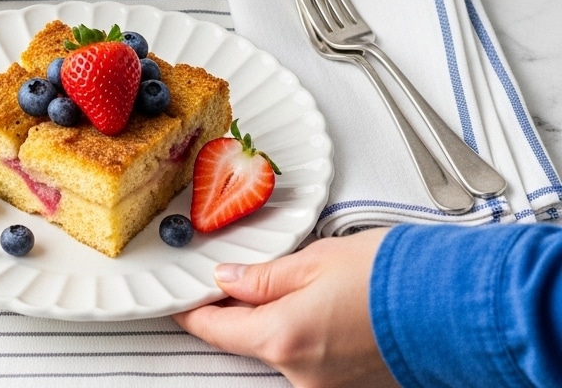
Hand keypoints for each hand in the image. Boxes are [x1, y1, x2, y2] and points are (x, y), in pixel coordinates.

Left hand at [173, 228, 397, 387]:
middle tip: (240, 271)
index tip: (179, 297)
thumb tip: (227, 279)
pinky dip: (304, 330)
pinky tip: (325, 302)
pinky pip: (310, 357)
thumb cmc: (390, 277)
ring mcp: (326, 385)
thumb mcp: (314, 259)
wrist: (455, 306)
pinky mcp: (349, 385)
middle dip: (240, 307)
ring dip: (277, 316)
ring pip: (280, 346)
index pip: (215, 329)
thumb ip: (263, 275)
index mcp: (282, 337)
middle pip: (248, 339)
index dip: (192, 310)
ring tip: (302, 279)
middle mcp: (300, 373)